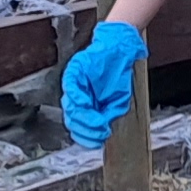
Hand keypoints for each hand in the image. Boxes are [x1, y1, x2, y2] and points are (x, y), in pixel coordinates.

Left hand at [59, 19, 146, 146]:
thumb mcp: (118, 103)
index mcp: (86, 106)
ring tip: (97, 121)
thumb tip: (101, 129)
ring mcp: (73, 85)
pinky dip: (77, 99)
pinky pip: (70, 89)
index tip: (99, 139)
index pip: (78, 127)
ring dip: (83, 118)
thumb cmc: (119, 75)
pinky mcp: (73, 72)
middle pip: (72, 120)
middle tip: (100, 131)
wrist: (121, 52)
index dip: (87, 136)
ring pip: (70, 108)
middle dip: (86, 129)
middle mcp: (76, 97)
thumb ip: (107, 116)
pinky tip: (86, 104)